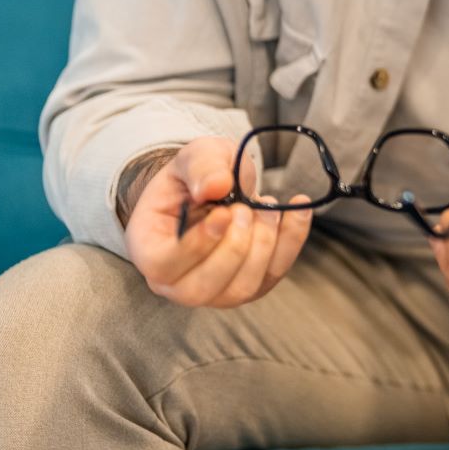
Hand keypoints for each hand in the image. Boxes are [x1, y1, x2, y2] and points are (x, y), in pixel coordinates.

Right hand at [123, 136, 313, 308]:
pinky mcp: (250, 286)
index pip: (164, 265)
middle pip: (203, 287)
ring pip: (242, 288)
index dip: (196, 244)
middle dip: (235, 245)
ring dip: (264, 242)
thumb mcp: (195, 157)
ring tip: (266, 204)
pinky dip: (292, 240)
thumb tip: (217, 185)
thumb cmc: (197, 176)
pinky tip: (299, 208)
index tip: (224, 213)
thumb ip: (202, 167)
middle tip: (247, 207)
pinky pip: (274, 274)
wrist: (218, 187)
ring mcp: (215, 291)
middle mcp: (176, 281)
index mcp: (149, 249)